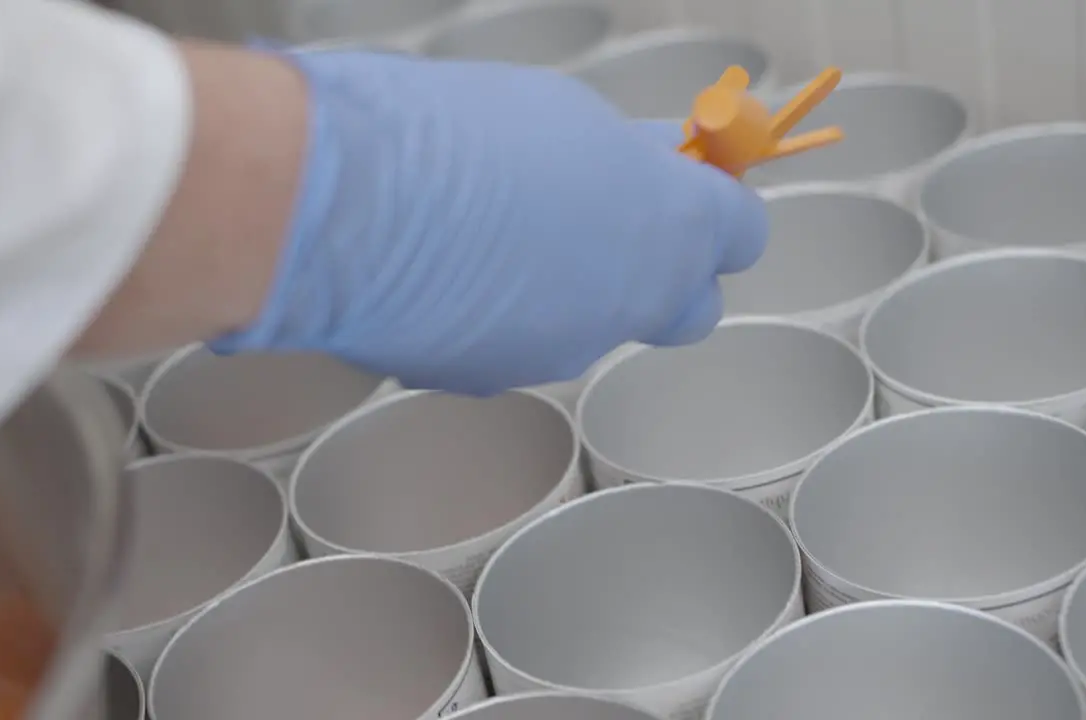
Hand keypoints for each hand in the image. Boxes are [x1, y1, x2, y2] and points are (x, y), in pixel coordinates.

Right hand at [211, 48, 767, 394]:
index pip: (741, 232)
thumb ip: (624, 155)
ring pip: (591, 323)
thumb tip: (649, 164)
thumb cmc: (449, 139)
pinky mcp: (492, 378)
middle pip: (688, 308)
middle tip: (616, 225)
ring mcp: (563, 350)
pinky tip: (447, 271)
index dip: (718, 208)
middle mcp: (631, 305)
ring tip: (492, 234)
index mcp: (669, 226)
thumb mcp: (562, 116)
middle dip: (666, 274)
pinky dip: (499, 315)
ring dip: (568, 289)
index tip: (694, 186)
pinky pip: (517, 342)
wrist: (343, 205)